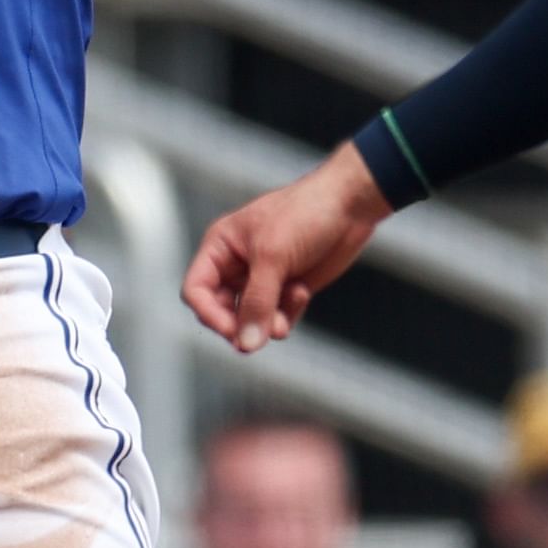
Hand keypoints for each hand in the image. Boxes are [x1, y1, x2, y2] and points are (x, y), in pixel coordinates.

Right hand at [183, 142, 389, 354]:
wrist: (350, 204)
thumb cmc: (306, 213)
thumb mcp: (273, 257)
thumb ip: (257, 302)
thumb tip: (246, 343)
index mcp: (221, 247)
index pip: (196, 290)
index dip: (209, 314)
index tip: (232, 330)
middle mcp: (236, 265)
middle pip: (221, 311)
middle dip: (242, 324)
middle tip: (261, 333)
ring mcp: (262, 280)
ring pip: (251, 320)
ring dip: (270, 321)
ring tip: (290, 305)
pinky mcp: (286, 290)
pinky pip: (277, 318)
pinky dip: (289, 313)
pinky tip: (302, 292)